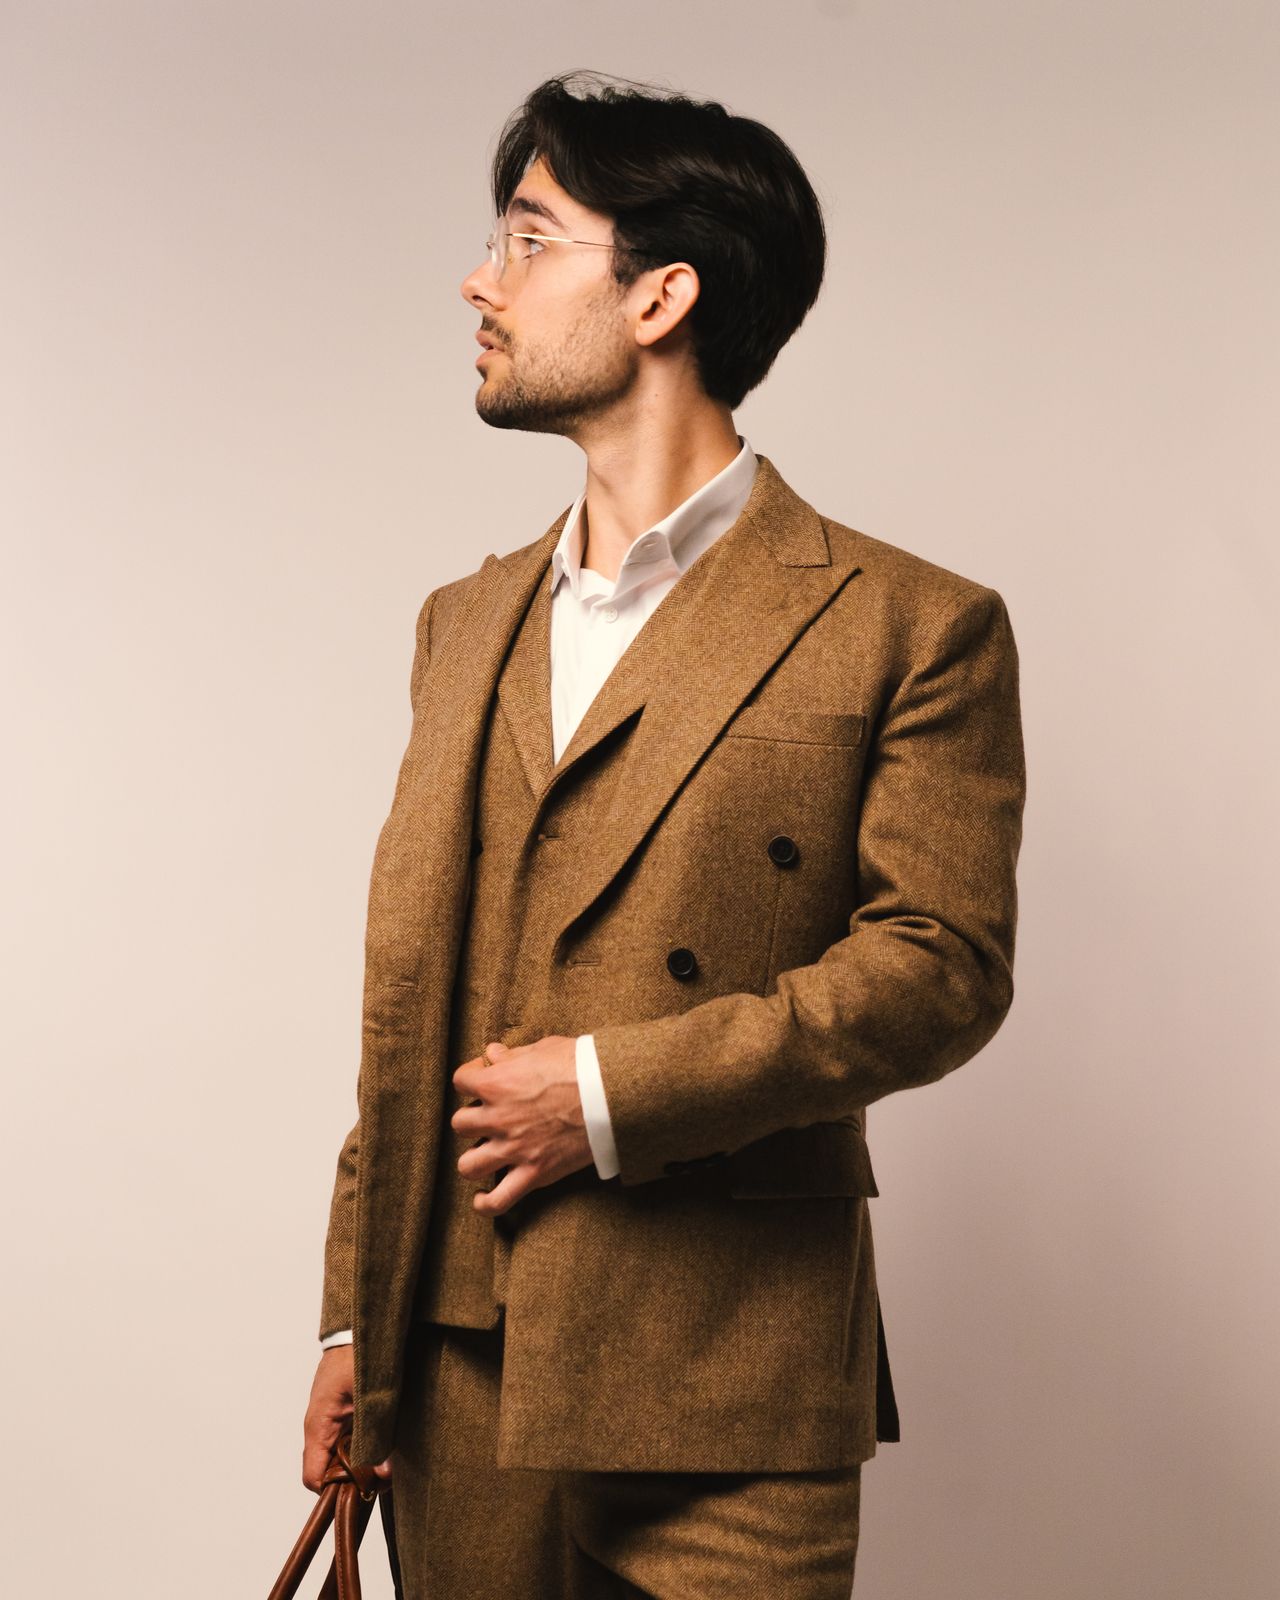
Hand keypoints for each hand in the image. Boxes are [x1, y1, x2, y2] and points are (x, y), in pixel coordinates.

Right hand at [302, 1344, 391, 1491]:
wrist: (360, 1325)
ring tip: (391, 1460)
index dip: (336, 1492)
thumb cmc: (358, 1354)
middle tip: (386, 1477)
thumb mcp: (371, 1398)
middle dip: (357, 1479)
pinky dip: (369, 1445)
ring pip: (344, 1456)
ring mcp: (333, 1420)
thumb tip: (384, 1475)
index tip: (364, 1491)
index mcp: (319, 1426)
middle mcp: (321, 1428)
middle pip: (331, 1471)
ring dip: (366, 1461)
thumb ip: (377, 1436)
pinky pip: (352, 1439)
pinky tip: (388, 1441)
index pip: (314, 1478)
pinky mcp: (345, 1412)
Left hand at [451, 1036, 593, 1215]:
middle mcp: (498, 1118)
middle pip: (460, 1124)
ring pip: (468, 1165)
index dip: (470, 1078)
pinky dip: (485, 1202)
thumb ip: (513, 1055)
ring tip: (487, 1152)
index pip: (461, 1081)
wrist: (611, 1095)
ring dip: (474, 1158)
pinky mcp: (534, 1173)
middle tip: (490, 1116)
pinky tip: (481, 1197)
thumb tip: (493, 1053)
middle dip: (473, 1119)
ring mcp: (514, 1150)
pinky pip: (497, 1200)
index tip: (483, 1077)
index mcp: (497, 1083)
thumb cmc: (580, 1066)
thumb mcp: (543, 1049)